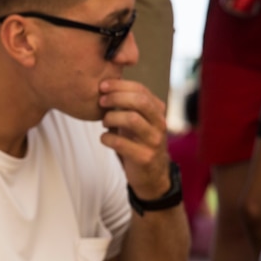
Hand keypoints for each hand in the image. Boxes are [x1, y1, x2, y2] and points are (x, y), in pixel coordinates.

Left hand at [98, 78, 170, 199]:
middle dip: (117, 97)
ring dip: (112, 117)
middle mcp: (159, 124)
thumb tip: (106, 86)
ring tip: (104, 122)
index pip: (141, 90)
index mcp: (158, 111)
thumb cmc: (139, 143)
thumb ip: (128, 105)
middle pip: (140, 101)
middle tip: (101, 101)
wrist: (152, 175)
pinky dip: (107, 138)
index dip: (120, 85)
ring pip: (132, 120)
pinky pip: (121, 143)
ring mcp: (154, 141)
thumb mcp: (138, 121)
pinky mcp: (144, 158)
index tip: (103, 86)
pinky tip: (104, 138)